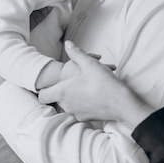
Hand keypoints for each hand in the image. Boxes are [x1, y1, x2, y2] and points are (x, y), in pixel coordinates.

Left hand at [38, 41, 153, 126]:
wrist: (121, 104)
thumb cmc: (104, 83)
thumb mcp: (90, 64)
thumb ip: (76, 53)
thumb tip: (67, 44)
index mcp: (63, 92)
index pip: (42, 95)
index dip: (44, 89)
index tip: (51, 82)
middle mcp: (66, 105)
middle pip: (56, 98)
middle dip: (63, 89)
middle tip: (74, 79)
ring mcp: (75, 113)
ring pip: (68, 104)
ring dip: (73, 96)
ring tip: (86, 86)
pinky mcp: (85, 118)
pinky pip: (78, 110)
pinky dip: (82, 103)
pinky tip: (93, 95)